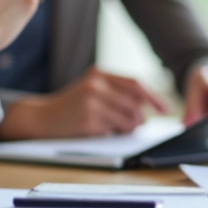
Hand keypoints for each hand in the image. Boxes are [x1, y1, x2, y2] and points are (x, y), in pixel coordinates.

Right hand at [0, 67, 169, 138]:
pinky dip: (114, 133)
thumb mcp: (93, 90)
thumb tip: (148, 110)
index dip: (154, 97)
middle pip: (135, 104)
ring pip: (128, 119)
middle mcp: (96, 85)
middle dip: (140, 118)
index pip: (135, 84)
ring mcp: (91, 102)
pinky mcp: (88, 120)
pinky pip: (114, 130)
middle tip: (136, 125)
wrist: (41, 117)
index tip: (165, 109)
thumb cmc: (72, 106)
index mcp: (99, 74)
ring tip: (119, 129)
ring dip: (130, 128)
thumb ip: (117, 94)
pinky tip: (103, 131)